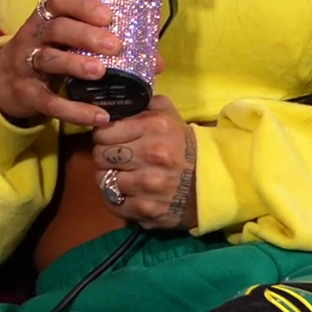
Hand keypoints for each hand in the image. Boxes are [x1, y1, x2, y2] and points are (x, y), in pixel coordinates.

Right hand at [0, 0, 122, 126]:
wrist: (5, 82)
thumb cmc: (48, 55)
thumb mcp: (66, 43)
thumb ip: (103, 46)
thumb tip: (155, 62)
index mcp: (46, 18)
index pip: (58, 1)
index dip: (82, 5)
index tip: (108, 16)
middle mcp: (33, 36)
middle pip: (56, 28)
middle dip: (86, 35)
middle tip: (115, 46)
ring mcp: (26, 64)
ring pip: (49, 60)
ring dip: (75, 64)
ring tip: (100, 72)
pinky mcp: (26, 93)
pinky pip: (49, 101)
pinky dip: (74, 110)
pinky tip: (99, 116)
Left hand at [92, 96, 196, 229]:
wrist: (211, 180)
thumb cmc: (181, 144)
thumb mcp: (167, 113)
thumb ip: (139, 102)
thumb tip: (109, 104)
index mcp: (154, 126)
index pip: (103, 131)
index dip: (105, 135)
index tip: (113, 139)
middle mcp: (151, 154)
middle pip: (100, 155)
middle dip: (106, 156)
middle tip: (119, 157)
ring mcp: (149, 184)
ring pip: (103, 179)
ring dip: (110, 177)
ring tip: (126, 174)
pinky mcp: (147, 209)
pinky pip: (113, 202)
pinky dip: (116, 199)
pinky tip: (129, 192)